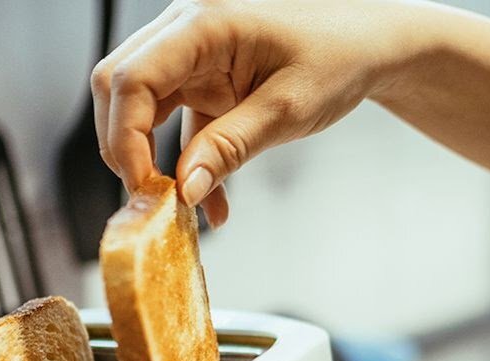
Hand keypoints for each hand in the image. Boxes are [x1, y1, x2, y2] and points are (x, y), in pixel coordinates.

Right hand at [91, 0, 415, 225]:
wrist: (370, 45)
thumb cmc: (339, 58)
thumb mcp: (288, 109)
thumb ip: (231, 147)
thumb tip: (185, 190)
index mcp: (204, 23)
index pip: (132, 78)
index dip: (125, 138)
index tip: (145, 189)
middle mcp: (187, 31)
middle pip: (119, 87)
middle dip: (125, 148)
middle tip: (153, 201)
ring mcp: (191, 54)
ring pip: (139, 106)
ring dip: (152, 159)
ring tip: (183, 207)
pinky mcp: (203, 78)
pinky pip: (174, 123)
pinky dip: (186, 163)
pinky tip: (212, 202)